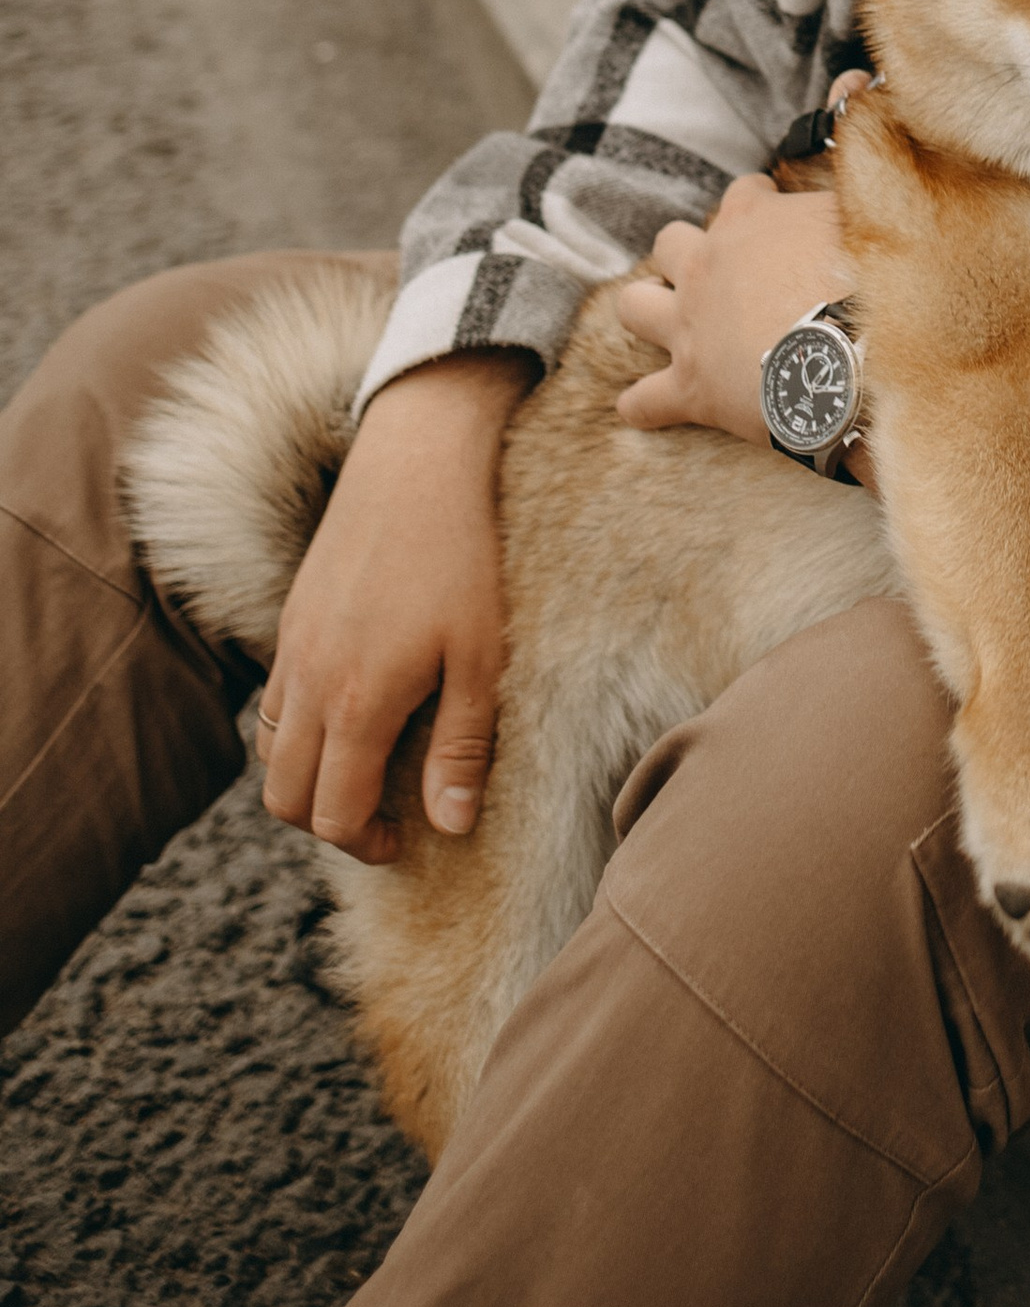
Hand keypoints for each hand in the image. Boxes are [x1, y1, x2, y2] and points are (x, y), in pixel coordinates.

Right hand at [257, 349, 530, 860]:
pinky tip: (349, 710)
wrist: (420, 461)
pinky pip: (272, 700)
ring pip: (270, 750)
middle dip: (327, 823)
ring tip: (365, 769)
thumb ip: (461, 747)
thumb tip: (449, 824)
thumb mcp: (482, 657)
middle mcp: (310, 683)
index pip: (332, 813)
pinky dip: (295, 728)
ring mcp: (293, 648)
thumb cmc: (464, 557)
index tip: (406, 840)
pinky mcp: (292, 618)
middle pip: (284, 795)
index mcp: (357, 703)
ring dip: (305, 776)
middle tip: (383, 818)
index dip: (366, 844)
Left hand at [615, 175, 849, 446]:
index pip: (744, 194)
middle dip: (684, 254)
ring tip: (664, 322)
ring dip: (646, 310)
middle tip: (716, 276)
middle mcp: (708, 265)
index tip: (775, 219)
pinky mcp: (691, 386)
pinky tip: (640, 409)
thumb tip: (865, 198)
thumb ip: (849, 208)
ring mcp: (690, 325)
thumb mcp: (866, 221)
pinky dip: (642, 405)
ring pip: (636, 306)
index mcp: (751, 220)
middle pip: (670, 242)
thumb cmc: (870, 283)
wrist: (854, 356)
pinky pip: (645, 399)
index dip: (758, 206)